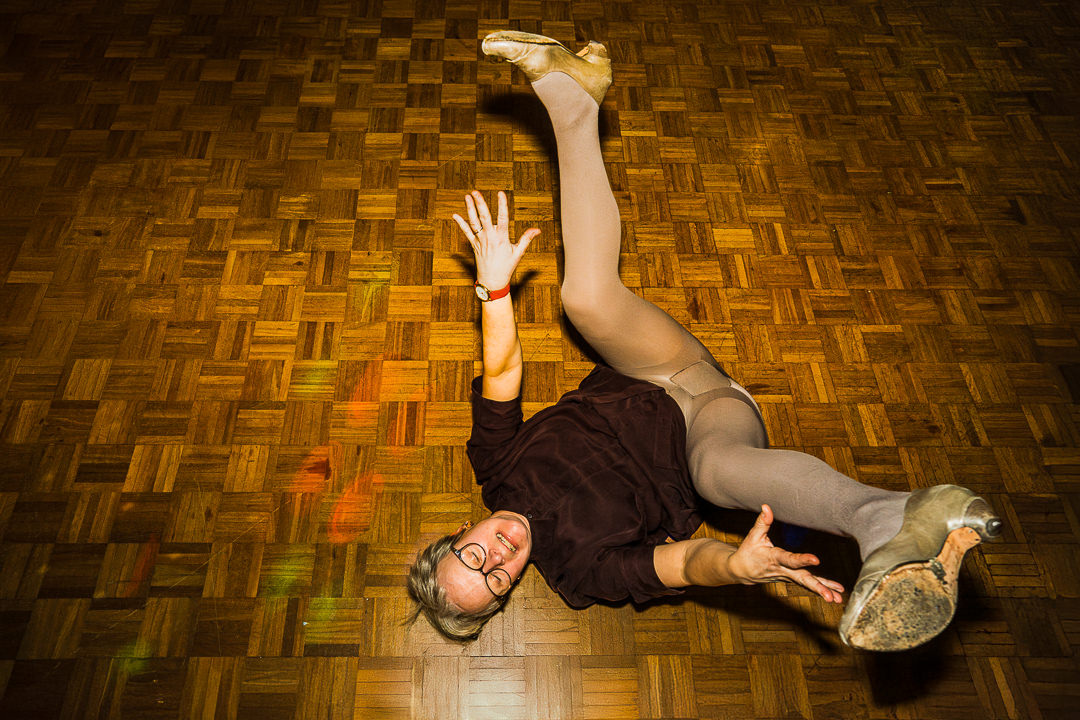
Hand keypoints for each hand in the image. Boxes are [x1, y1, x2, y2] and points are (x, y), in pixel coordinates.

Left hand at [453, 191, 539, 290]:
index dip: (502, 205)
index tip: (501, 193)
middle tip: (475, 192)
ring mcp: (480, 241)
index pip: (502, 218)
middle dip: (480, 204)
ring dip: (470, 209)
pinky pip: (466, 233)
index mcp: (501, 239)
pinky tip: (455, 215)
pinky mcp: (474, 245)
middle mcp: (489, 238)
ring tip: (467, 197)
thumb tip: (538, 230)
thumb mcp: (518, 253)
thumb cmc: (507, 267)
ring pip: (474, 222)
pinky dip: (461, 224)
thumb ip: (526, 239)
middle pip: (484, 218)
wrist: (492, 281)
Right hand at [726, 505, 844, 603]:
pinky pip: (807, 584)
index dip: (802, 559)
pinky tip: (835, 594)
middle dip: (816, 587)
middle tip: (830, 596)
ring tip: (837, 598)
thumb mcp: (753, 536)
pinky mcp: (791, 579)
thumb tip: (767, 507)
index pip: (790, 559)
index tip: (815, 559)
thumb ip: (762, 522)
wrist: (741, 571)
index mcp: (774, 558)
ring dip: (823, 590)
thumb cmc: (748, 552)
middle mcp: (783, 570)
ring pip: (806, 584)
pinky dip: (822, 588)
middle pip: (801, 579)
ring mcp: (788, 577)